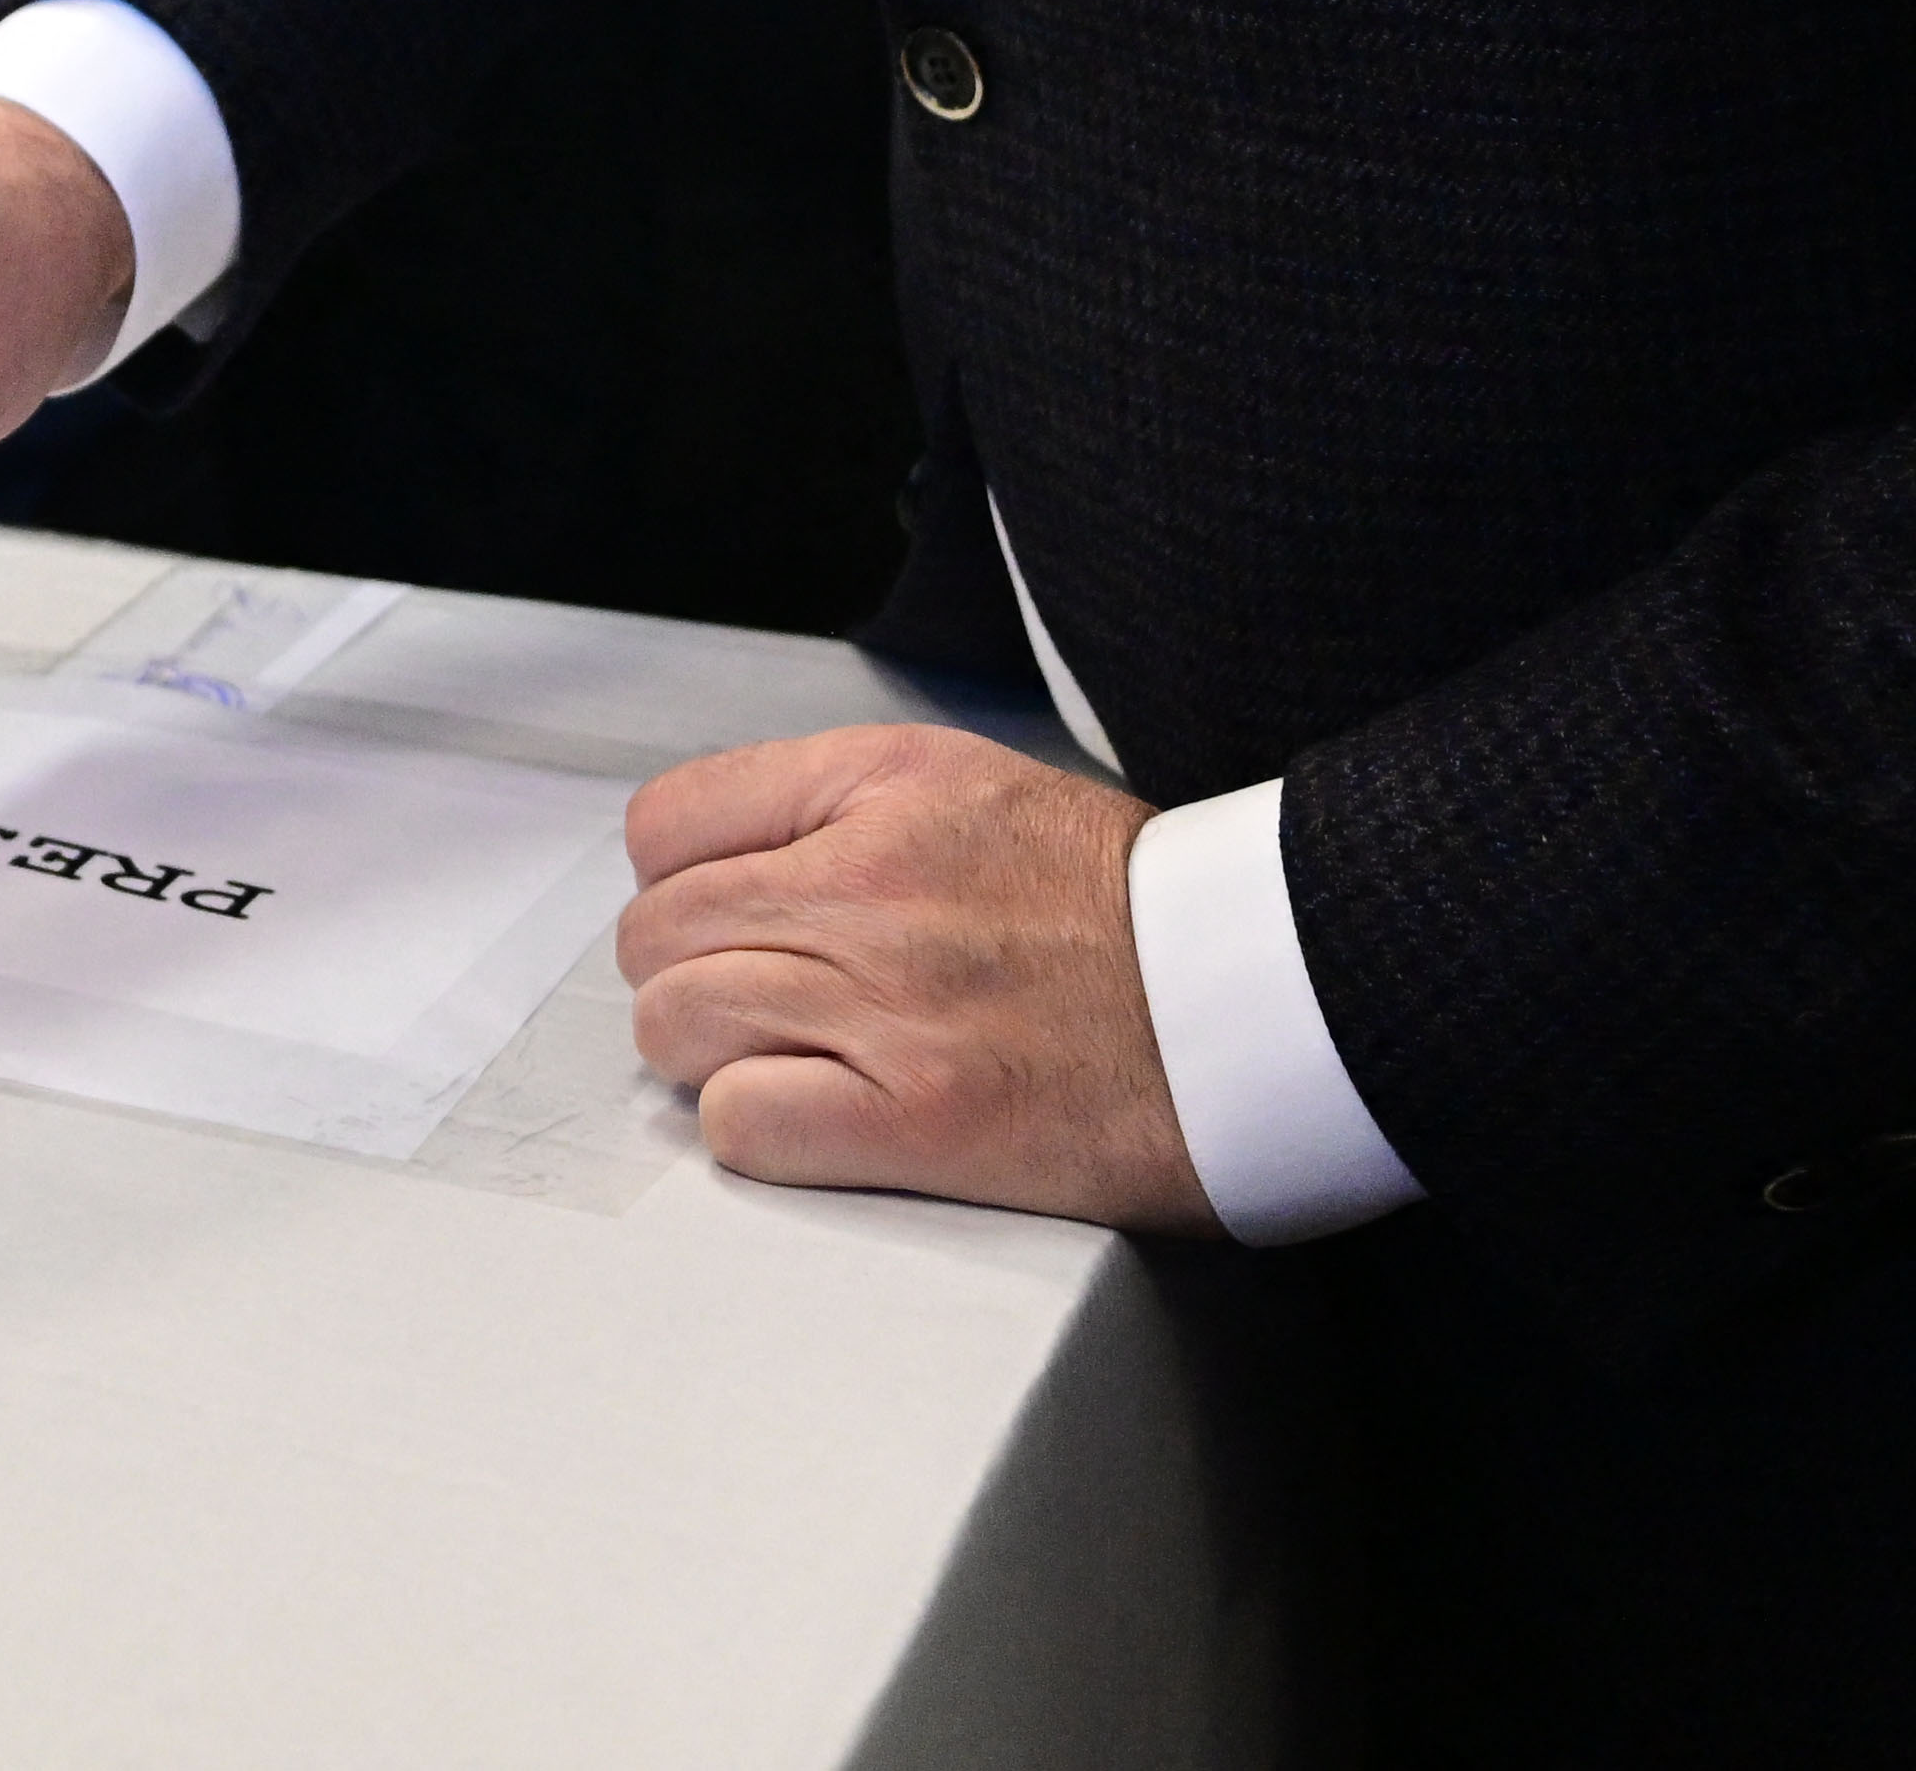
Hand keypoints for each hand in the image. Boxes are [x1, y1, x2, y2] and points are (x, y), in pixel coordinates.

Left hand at [615, 733, 1210, 1225]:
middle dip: (688, 977)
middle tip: (755, 1006)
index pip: (668, 825)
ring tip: (789, 1065)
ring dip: (713, 1059)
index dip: (680, 882)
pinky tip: (818, 1121)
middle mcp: (870, 883)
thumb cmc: (1132, 912)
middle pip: (657, 935)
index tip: (723, 919)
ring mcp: (889, 1003)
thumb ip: (848, 813)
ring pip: (677, 1026)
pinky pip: (741, 1124)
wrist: (1258, 1001)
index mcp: (886, 785)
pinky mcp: (919, 1119)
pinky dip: (757, 1130)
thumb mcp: (981, 791)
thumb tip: (728, 868)